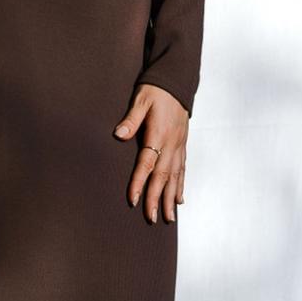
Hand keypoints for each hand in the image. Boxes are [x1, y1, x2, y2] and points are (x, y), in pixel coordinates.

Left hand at [113, 84, 187, 223]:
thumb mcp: (140, 100)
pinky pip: (183, 169)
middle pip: (163, 175)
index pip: (147, 163)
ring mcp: (179, 145)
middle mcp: (171, 143)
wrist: (176, 82)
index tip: (133, 200)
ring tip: (168, 218)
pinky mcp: (182, 144)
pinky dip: (181, 185)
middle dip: (157, 198)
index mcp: (159, 133)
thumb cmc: (155, 91)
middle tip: (152, 218)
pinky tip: (179, 200)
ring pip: (175, 176)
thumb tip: (118, 135)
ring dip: (171, 198)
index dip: (139, 182)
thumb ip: (131, 119)